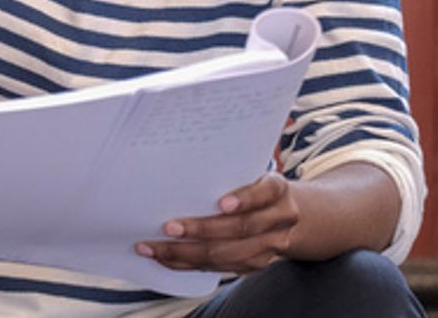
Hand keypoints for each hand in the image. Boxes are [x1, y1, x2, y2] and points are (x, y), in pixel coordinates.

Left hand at [136, 173, 299, 274]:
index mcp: (276, 188)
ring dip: (187, 253)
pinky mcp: (256, 263)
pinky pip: (222, 268)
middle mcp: (280, 218)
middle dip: (201, 230)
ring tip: (155, 248)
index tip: (221, 203)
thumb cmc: (250, 183)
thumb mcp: (247, 171)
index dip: (244, 199)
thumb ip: (224, 172)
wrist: (282, 209)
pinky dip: (191, 264)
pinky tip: (168, 259)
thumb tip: (176, 169)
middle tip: (169, 228)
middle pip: (240, 229)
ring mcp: (271, 245)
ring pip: (228, 255)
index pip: (263, 193)